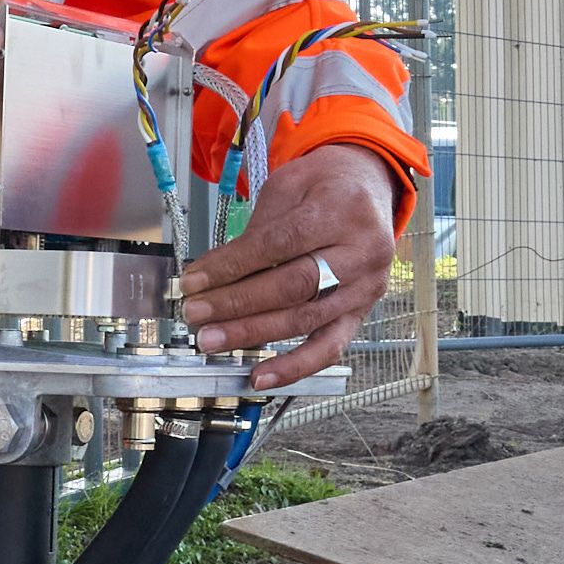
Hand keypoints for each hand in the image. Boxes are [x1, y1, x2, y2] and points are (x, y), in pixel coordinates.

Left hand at [175, 147, 403, 387]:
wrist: (368, 188)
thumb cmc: (324, 187)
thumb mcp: (289, 187)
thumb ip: (259, 229)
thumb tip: (212, 275)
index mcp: (346, 208)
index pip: (280, 244)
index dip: (233, 266)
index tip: (195, 280)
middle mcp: (363, 251)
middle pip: (294, 286)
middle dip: (238, 303)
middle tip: (196, 313)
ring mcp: (366, 287)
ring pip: (305, 319)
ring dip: (253, 333)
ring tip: (212, 340)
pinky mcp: (361, 313)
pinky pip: (328, 348)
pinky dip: (293, 367)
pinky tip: (259, 377)